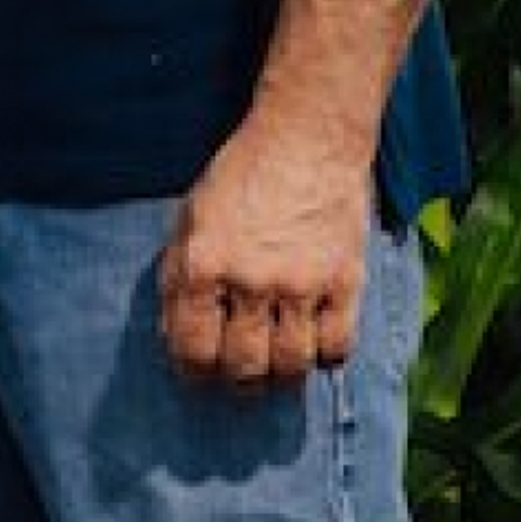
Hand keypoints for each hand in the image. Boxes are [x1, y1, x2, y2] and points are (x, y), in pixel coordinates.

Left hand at [159, 123, 370, 385]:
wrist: (306, 139)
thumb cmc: (241, 175)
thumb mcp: (190, 218)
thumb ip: (179, 276)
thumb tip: (175, 334)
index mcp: (203, 262)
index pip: (192, 348)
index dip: (191, 371)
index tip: (197, 374)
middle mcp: (250, 280)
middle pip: (243, 367)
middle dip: (235, 382)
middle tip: (237, 378)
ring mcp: (301, 285)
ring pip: (290, 366)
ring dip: (279, 377)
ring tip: (273, 370)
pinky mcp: (345, 284)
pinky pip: (337, 348)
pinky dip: (324, 358)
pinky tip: (313, 345)